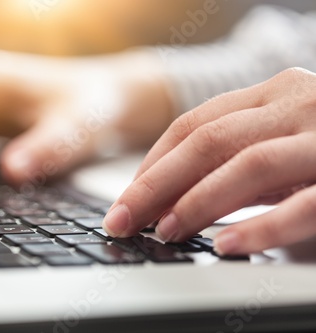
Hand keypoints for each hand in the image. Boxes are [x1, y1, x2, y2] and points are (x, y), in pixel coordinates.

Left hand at [103, 67, 315, 254]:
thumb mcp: (277, 148)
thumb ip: (232, 165)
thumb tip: (169, 203)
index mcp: (271, 94)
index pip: (193, 125)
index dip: (151, 165)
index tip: (124, 200)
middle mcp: (297, 104)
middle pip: (207, 141)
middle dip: (155, 185)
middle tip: (121, 221)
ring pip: (248, 164)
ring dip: (196, 202)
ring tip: (163, 233)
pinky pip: (303, 205)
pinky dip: (261, 227)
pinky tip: (225, 246)